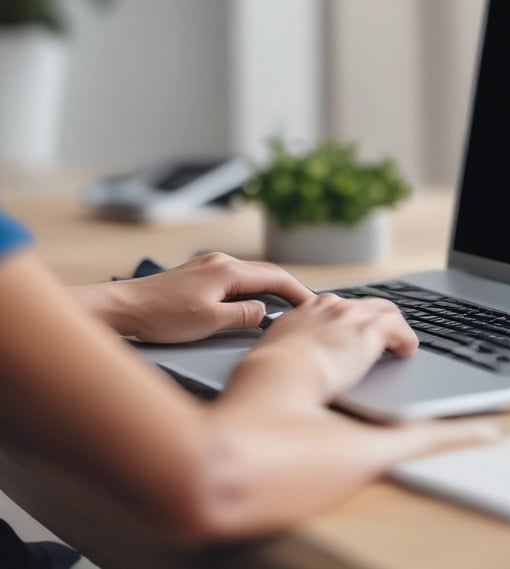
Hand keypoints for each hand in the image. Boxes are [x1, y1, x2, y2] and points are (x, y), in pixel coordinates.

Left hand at [72, 253, 313, 342]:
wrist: (122, 308)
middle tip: (304, 308)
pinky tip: (248, 305)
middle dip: (287, 290)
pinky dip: (249, 291)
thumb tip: (264, 312)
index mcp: (228, 271)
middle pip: (265, 273)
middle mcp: (220, 262)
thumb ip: (243, 316)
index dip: (298, 292)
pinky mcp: (197, 275)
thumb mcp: (209, 322)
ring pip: (248, 277)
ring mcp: (208, 266)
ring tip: (282, 309)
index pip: (275, 277)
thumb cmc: (161, 316)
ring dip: (267, 290)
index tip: (313, 305)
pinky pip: (233, 280)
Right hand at [234, 292, 418, 406]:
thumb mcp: (275, 351)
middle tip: (384, 334)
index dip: (347, 320)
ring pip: (384, 310)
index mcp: (306, 311)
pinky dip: (405, 339)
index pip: (334, 306)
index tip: (351, 332)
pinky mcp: (368, 330)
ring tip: (400, 343)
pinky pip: (398, 327)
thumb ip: (287, 349)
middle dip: (375, 317)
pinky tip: (407, 351)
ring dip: (393, 327)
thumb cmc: (271, 373)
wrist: (280, 373)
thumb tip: (287, 362)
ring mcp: (350, 316)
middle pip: (362, 304)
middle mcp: (330, 307)